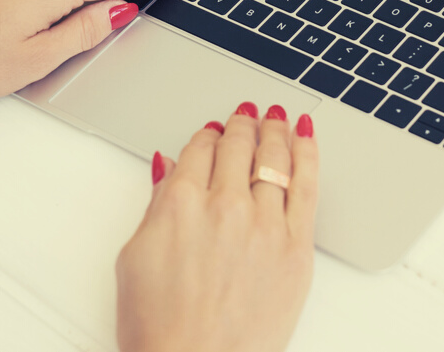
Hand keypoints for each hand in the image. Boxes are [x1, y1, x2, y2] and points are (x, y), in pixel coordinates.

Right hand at [116, 103, 318, 351]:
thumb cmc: (160, 328)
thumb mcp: (134, 258)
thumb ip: (155, 205)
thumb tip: (166, 169)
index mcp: (180, 203)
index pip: (200, 149)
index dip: (207, 135)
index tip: (212, 132)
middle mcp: (224, 205)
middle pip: (238, 145)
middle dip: (243, 125)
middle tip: (248, 116)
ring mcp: (264, 224)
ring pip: (275, 157)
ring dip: (276, 130)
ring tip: (278, 117)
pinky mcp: (295, 247)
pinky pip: (307, 186)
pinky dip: (308, 153)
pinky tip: (307, 136)